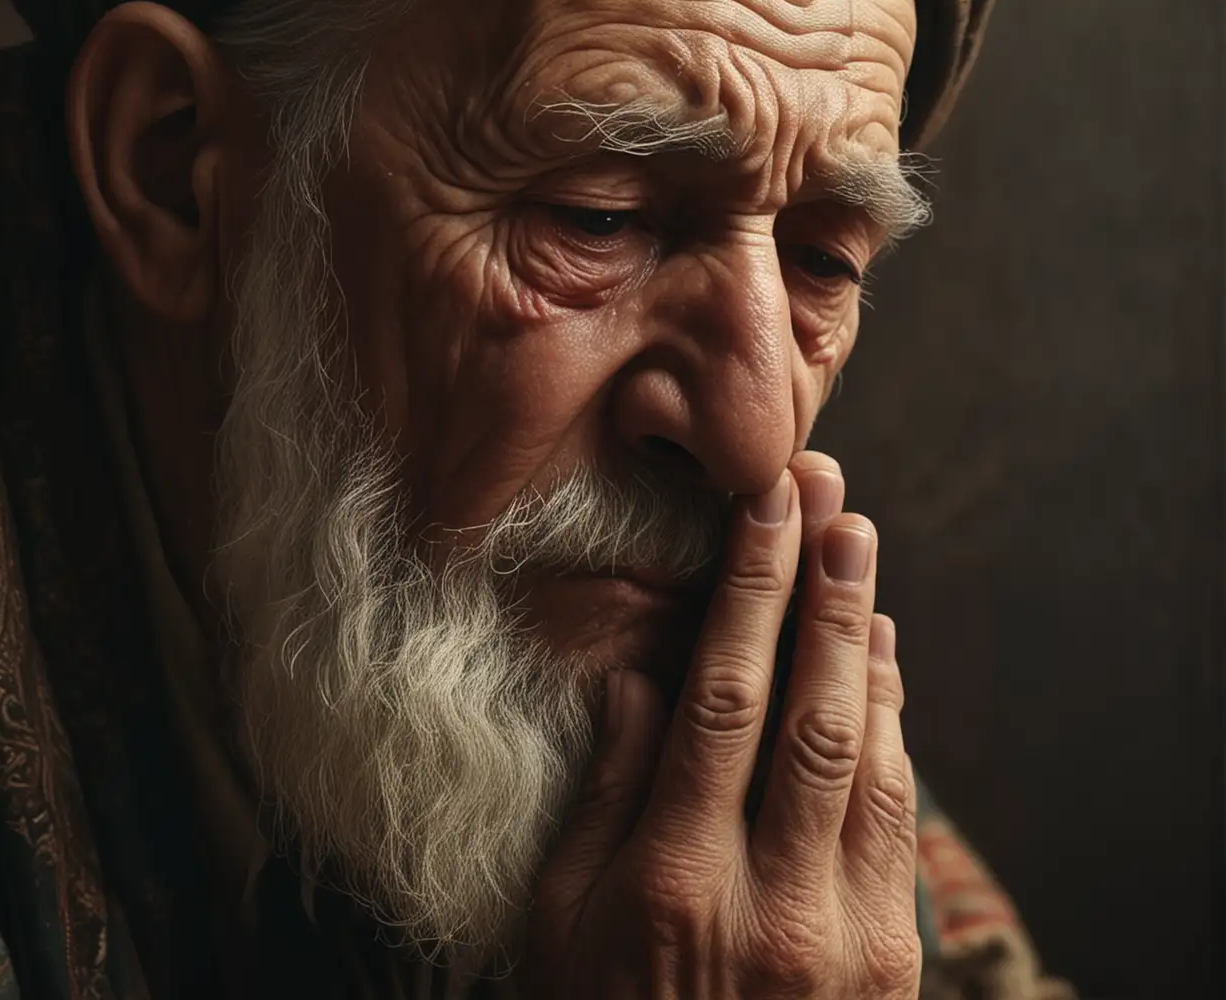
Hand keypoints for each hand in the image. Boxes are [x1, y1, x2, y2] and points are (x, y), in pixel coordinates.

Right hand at [523, 453, 918, 997]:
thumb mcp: (559, 921)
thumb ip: (600, 800)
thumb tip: (633, 686)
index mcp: (670, 881)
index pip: (719, 702)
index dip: (747, 595)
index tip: (760, 510)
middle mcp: (768, 900)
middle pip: (812, 714)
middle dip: (824, 594)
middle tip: (834, 502)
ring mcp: (841, 935)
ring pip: (870, 759)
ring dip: (868, 649)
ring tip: (860, 557)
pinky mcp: (887, 960)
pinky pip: (896, 820)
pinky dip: (893, 729)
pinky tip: (879, 668)